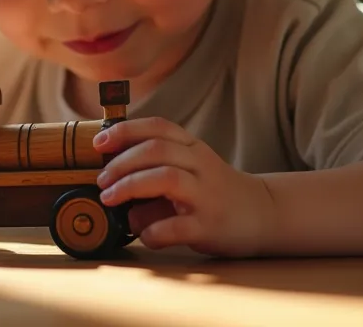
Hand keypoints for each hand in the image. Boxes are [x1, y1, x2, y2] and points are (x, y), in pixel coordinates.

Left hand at [93, 117, 273, 256]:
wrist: (263, 214)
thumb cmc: (213, 191)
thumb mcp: (189, 168)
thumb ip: (154, 169)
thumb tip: (111, 187)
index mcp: (192, 148)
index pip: (158, 127)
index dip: (125, 130)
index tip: (99, 143)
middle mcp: (201, 166)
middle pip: (156, 150)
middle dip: (121, 163)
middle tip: (101, 180)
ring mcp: (207, 195)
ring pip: (166, 179)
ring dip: (130, 187)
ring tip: (110, 199)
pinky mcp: (210, 226)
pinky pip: (177, 226)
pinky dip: (153, 230)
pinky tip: (143, 234)